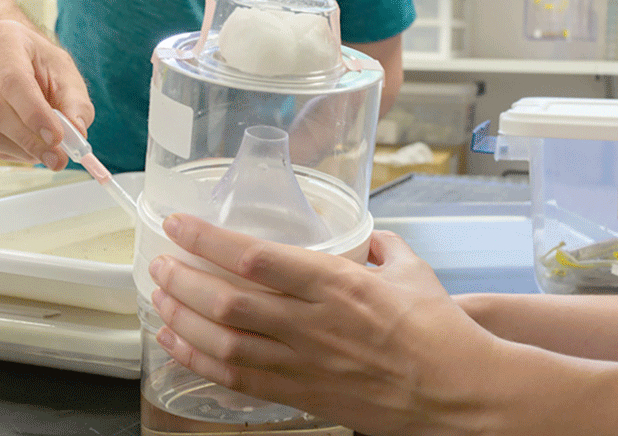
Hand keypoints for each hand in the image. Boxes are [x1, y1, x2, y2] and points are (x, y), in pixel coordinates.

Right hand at [0, 19, 92, 167]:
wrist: (8, 58)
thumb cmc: (39, 63)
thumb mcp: (65, 73)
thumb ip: (76, 103)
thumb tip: (77, 133)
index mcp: (2, 37)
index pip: (13, 80)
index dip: (35, 113)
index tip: (57, 138)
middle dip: (29, 139)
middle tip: (57, 157)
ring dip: (20, 149)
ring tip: (46, 153)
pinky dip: (8, 151)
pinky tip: (27, 148)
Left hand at [149, 215, 505, 435]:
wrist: (458, 392)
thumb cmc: (441, 331)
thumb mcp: (414, 271)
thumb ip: (383, 247)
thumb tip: (368, 239)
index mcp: (339, 283)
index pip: (258, 257)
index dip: (209, 239)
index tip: (180, 222)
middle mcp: (314, 323)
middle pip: (229, 300)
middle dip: (184, 279)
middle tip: (159, 261)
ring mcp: (306, 363)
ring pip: (226, 342)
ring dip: (184, 319)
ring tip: (159, 299)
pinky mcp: (304, 395)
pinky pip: (239, 380)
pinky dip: (202, 362)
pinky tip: (180, 347)